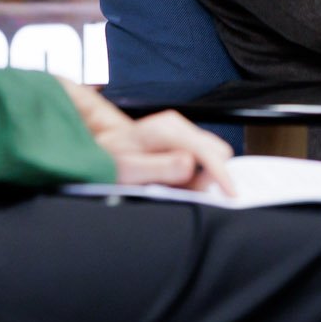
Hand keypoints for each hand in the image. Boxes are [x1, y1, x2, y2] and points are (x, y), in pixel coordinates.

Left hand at [60, 79, 236, 195]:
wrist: (91, 145)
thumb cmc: (104, 156)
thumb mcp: (124, 168)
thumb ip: (158, 168)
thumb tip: (190, 164)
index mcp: (166, 128)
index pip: (207, 151)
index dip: (221, 175)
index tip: (229, 196)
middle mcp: (176, 126)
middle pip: (216, 151)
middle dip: (209, 176)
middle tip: (184, 193)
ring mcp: (179, 132)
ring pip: (210, 156)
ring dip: (200, 177)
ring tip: (171, 188)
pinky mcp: (179, 141)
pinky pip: (200, 160)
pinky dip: (193, 175)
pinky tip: (172, 181)